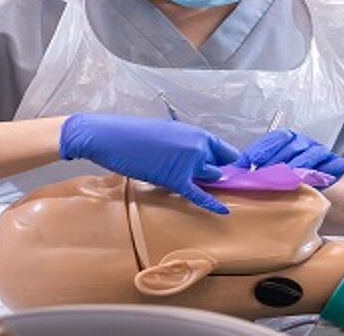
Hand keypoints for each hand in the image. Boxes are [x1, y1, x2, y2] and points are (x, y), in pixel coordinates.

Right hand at [59, 113, 241, 213]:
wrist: (111, 137)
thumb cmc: (134, 134)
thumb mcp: (166, 132)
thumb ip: (184, 144)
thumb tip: (194, 158)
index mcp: (195, 131)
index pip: (224, 149)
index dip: (228, 162)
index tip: (232, 171)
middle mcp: (198, 145)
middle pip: (219, 165)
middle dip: (214, 173)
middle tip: (203, 179)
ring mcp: (189, 162)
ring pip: (211, 178)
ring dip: (205, 182)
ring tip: (188, 183)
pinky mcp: (176, 178)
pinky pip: (199, 194)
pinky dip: (212, 204)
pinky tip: (224, 211)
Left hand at [235, 129, 343, 183]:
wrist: (314, 191)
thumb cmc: (288, 180)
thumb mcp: (268, 171)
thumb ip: (253, 168)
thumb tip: (232, 171)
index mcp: (286, 139)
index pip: (274, 139)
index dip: (261, 149)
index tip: (248, 163)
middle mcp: (303, 142)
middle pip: (291, 145)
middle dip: (276, 160)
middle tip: (264, 174)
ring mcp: (320, 151)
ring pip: (309, 154)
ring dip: (297, 165)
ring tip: (285, 178)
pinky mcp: (335, 164)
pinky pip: (331, 165)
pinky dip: (323, 171)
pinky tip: (311, 180)